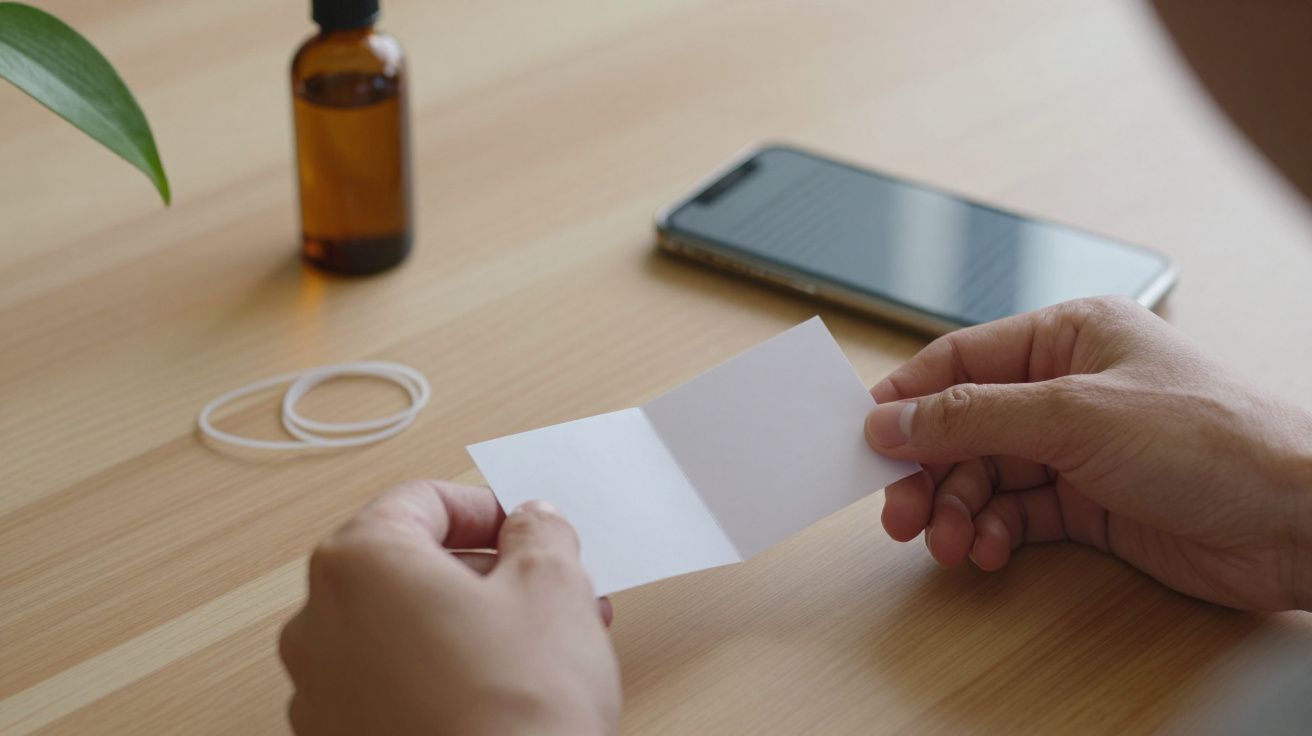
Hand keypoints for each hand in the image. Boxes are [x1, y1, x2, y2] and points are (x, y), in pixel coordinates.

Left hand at [279, 480, 620, 734]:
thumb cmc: (514, 709)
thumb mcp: (552, 587)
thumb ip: (539, 534)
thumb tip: (531, 524)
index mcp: (359, 562)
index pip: (421, 501)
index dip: (485, 508)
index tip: (525, 529)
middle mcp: (318, 623)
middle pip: (406, 566)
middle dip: (484, 573)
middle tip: (545, 589)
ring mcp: (320, 692)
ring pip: (401, 629)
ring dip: (468, 625)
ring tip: (541, 646)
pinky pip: (391, 685)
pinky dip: (441, 675)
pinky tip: (502, 694)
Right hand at [864, 296, 1311, 610]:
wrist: (1298, 522)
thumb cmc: (1213, 440)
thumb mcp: (1072, 414)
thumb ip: (972, 416)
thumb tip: (892, 417)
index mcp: (1067, 336)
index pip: (961, 361)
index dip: (907, 399)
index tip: (863, 438)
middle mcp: (1067, 389)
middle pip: (965, 427)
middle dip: (929, 472)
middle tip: (897, 512)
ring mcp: (1078, 449)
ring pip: (985, 477)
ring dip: (958, 512)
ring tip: (949, 544)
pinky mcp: (1091, 503)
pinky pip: (1016, 515)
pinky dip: (994, 534)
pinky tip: (988, 552)